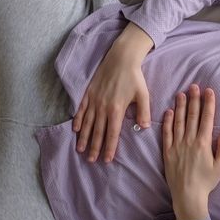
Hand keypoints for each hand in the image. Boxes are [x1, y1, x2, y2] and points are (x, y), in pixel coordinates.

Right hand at [73, 42, 151, 162]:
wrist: (121, 58)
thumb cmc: (134, 77)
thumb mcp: (144, 94)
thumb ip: (144, 112)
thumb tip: (143, 128)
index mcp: (117, 110)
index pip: (112, 134)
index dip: (109, 148)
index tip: (106, 159)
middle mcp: (103, 107)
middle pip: (97, 132)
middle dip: (94, 147)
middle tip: (91, 160)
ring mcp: (94, 100)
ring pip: (87, 123)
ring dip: (84, 137)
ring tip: (80, 150)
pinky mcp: (89, 93)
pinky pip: (81, 110)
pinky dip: (77, 120)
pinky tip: (75, 129)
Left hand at [162, 84, 219, 206]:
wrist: (188, 195)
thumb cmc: (206, 182)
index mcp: (203, 143)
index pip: (206, 119)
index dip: (208, 104)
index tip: (209, 91)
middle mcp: (189, 141)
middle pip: (192, 116)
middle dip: (194, 100)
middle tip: (194, 86)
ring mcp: (177, 145)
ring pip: (178, 121)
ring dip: (180, 106)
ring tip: (181, 93)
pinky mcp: (168, 152)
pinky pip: (167, 133)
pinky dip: (168, 121)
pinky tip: (169, 111)